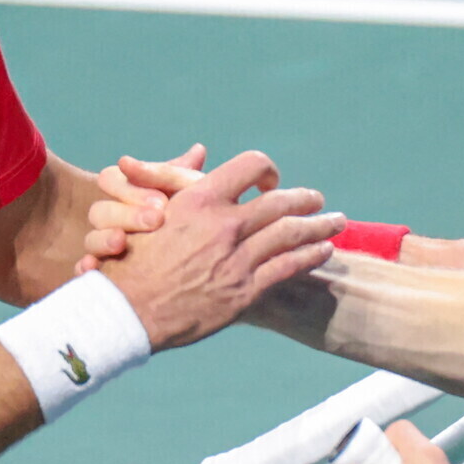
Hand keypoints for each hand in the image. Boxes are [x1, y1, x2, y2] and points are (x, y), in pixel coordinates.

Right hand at [77, 145, 207, 274]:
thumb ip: (191, 178)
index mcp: (130, 192)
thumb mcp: (199, 198)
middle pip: (99, 210)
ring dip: (102, 238)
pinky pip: (85, 271)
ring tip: (122, 243)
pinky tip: (93, 268)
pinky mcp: (105, 275)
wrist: (210, 271)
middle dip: (127, 214)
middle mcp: (115, 218)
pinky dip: (85, 268)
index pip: (111, 179)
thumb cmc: (205, 224)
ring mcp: (107, 247)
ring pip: (90, 239)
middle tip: (156, 221)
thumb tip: (198, 149)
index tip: (162, 202)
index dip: (132, 189)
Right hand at [102, 149, 338, 350]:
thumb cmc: (132, 259)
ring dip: (319, 225)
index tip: (270, 181)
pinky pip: (289, 267)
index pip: (250, 165)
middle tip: (317, 200)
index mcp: (200, 200)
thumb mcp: (151, 211)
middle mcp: (224, 225)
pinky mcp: (245, 290)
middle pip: (281, 202)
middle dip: (305, 199)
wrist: (127, 311)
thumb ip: (179, 182)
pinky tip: (323, 250)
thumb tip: (200, 152)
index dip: (267, 170)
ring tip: (336, 221)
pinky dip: (311, 256)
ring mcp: (237, 259)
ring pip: (293, 233)